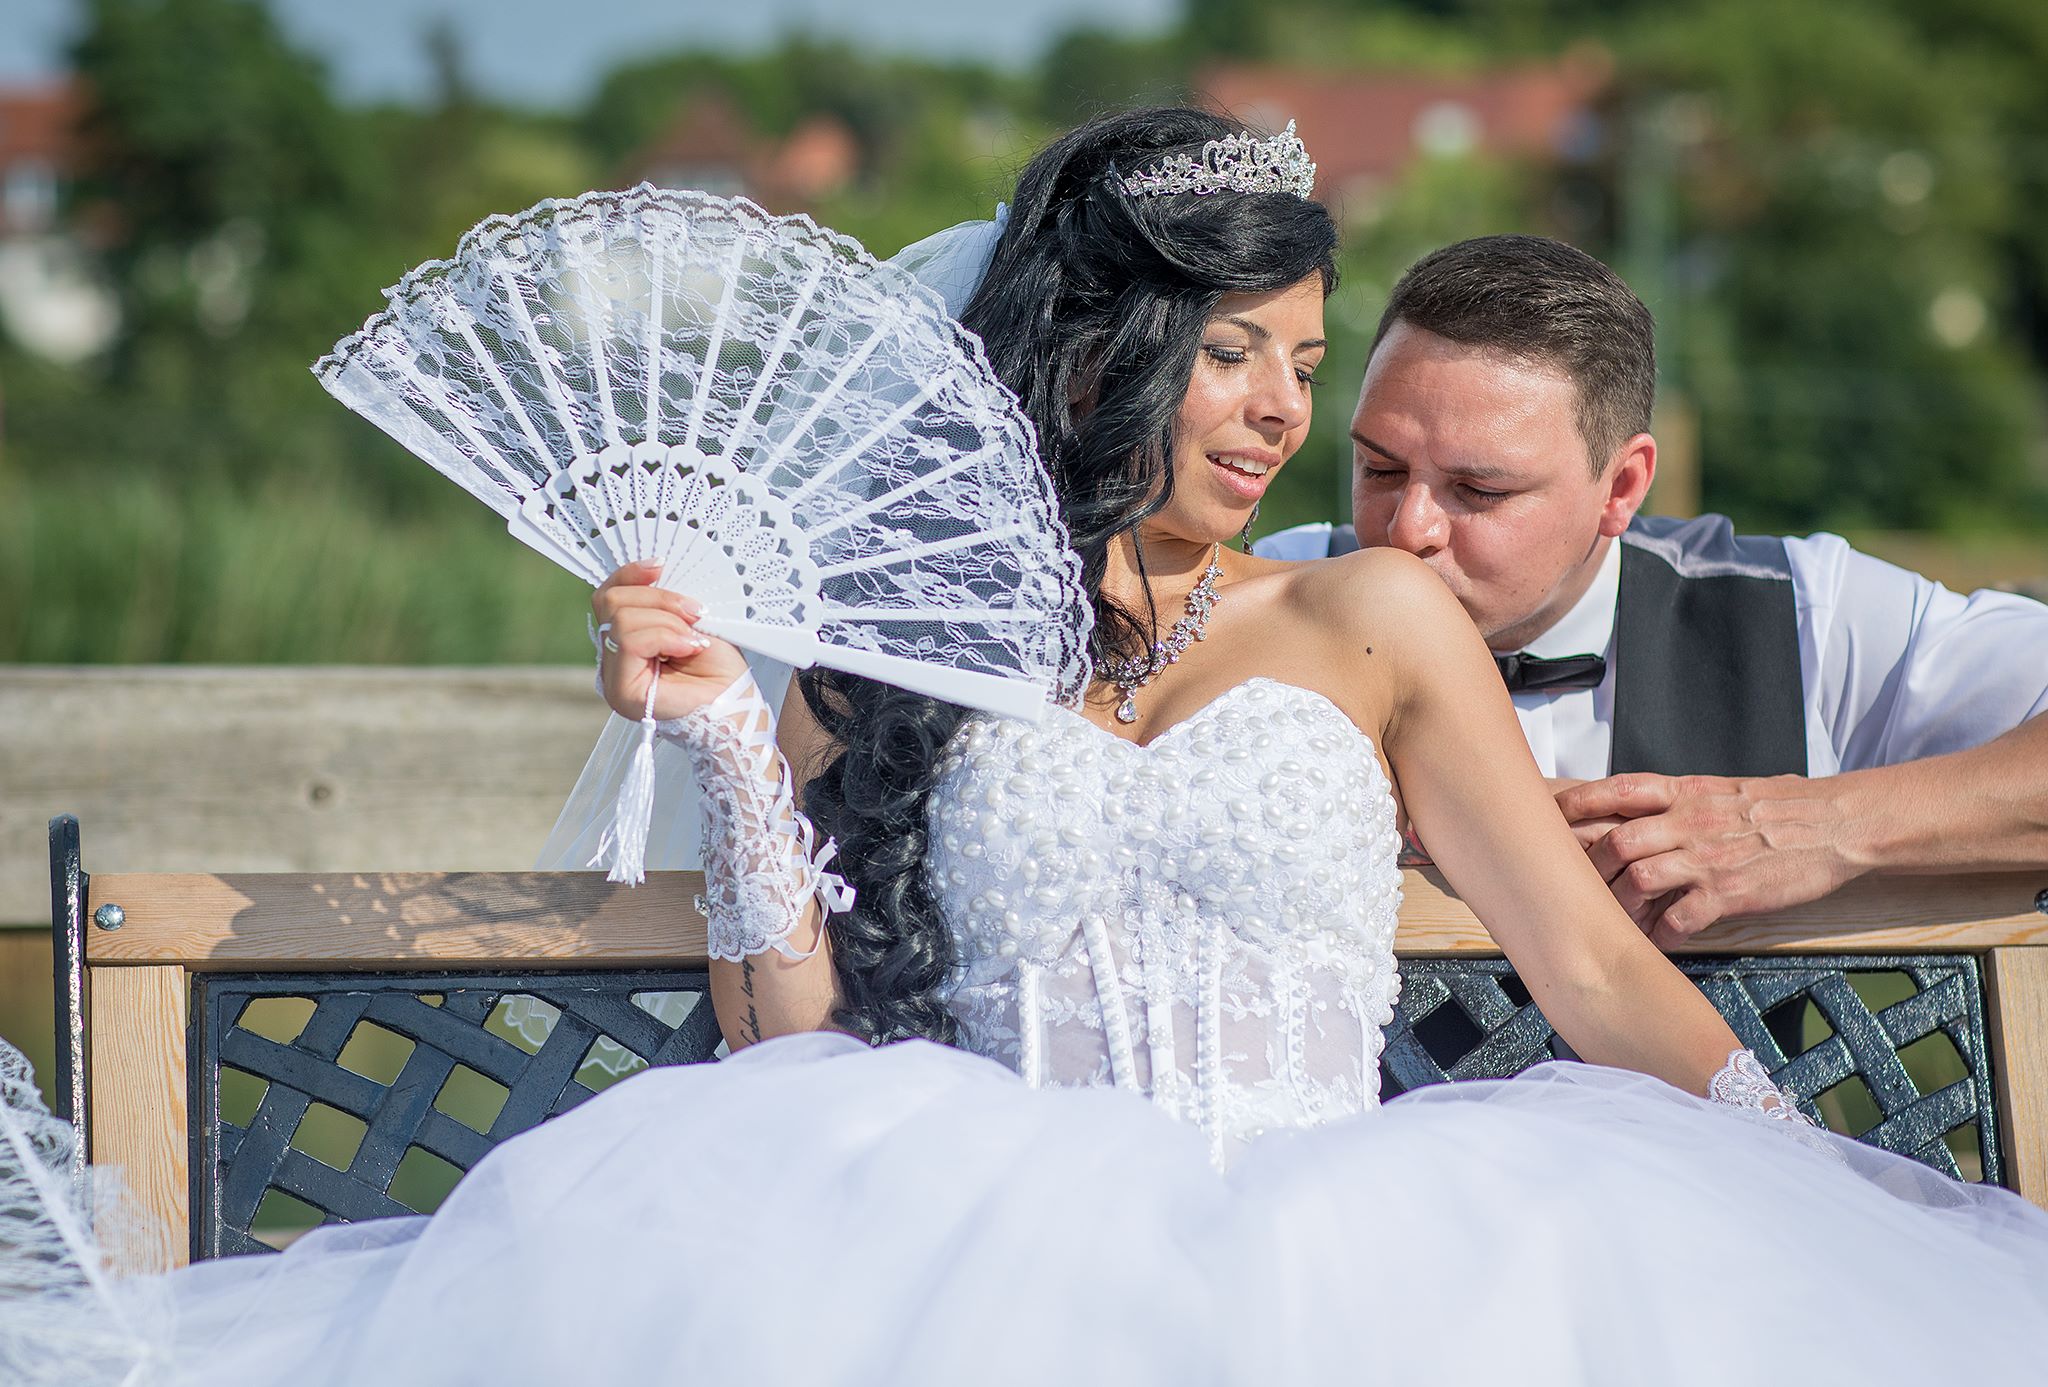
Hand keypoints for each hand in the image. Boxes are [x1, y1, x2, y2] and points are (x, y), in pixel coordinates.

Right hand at [592, 560, 749, 722]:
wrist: (737, 706)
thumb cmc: (720, 671)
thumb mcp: (692, 621)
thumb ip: (667, 602)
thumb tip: (656, 571)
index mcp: (626, 642)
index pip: (607, 597)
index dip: (630, 575)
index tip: (661, 565)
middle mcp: (613, 660)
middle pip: (611, 602)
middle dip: (658, 599)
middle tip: (694, 613)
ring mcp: (613, 677)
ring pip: (621, 620)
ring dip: (667, 621)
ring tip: (693, 638)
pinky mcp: (622, 692)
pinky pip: (630, 643)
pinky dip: (666, 637)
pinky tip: (689, 648)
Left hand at [1553, 773, 1861, 945]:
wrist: (1838, 823)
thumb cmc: (1782, 806)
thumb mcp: (1723, 788)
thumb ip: (1679, 800)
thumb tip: (1636, 808)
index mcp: (1686, 791)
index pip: (1617, 790)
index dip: (1578, 804)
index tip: (1551, 816)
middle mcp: (1690, 821)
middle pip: (1617, 842)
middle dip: (1589, 867)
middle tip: (1577, 887)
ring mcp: (1708, 858)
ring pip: (1639, 880)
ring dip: (1619, 904)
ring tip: (1614, 920)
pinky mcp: (1730, 893)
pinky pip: (1679, 919)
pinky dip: (1660, 934)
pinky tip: (1657, 940)